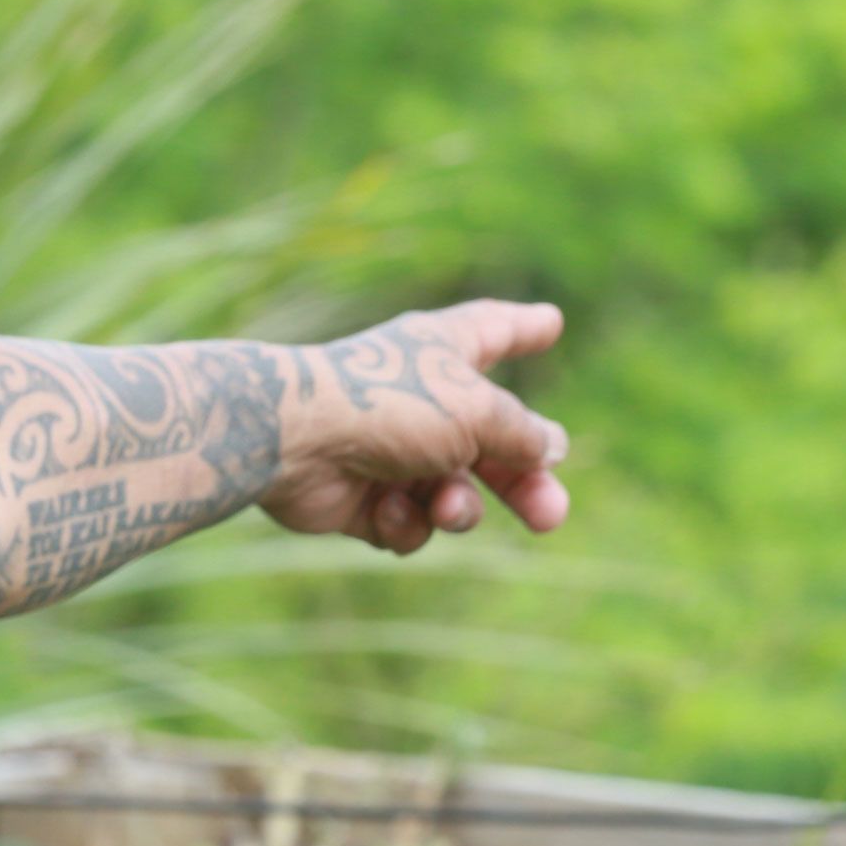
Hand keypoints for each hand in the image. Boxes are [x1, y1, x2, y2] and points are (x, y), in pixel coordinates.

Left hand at [262, 301, 570, 553]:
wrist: (294, 444)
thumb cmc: (388, 406)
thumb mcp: (478, 412)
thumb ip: (523, 434)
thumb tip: (551, 450)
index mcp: (442, 353)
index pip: (493, 331)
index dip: (523, 327)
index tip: (549, 322)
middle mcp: (419, 399)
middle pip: (492, 445)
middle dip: (524, 484)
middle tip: (550, 516)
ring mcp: (389, 452)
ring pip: (453, 497)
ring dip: (458, 509)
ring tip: (445, 507)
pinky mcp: (361, 500)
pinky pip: (407, 524)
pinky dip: (404, 523)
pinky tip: (383, 508)